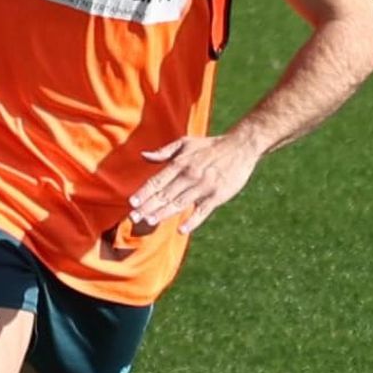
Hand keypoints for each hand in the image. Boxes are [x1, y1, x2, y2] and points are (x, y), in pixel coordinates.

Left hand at [128, 132, 258, 238]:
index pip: (157, 181)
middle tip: (134, 217)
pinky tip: (182, 229)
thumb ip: (164, 152)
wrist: (240, 147)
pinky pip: (203, 211)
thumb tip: (143, 156)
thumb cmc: (209, 146)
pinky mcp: (217, 196)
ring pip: (180, 203)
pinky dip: (193, 221)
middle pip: (165, 194)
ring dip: (164, 213)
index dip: (144, 192)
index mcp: (180, 163)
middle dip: (149, 206)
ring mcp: (204, 187)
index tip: (132, 203)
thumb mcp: (186, 143)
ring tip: (150, 222)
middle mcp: (190, 176)